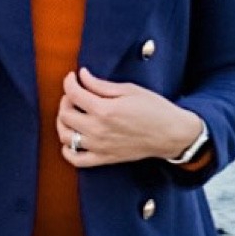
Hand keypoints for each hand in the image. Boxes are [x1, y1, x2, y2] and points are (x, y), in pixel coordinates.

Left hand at [56, 66, 201, 167]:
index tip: (73, 77)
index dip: (69, 82)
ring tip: (73, 114)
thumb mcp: (129, 90)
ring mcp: (99, 146)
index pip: (73, 94)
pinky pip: (76, 159)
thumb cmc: (154, 109)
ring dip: (63, 123)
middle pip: (65, 115)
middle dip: (66, 100)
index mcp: (104, 110)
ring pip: (65, 137)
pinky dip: (68, 150)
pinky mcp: (104, 158)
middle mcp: (98, 130)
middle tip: (75, 94)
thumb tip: (82, 76)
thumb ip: (101, 85)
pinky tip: (73, 139)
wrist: (171, 134)